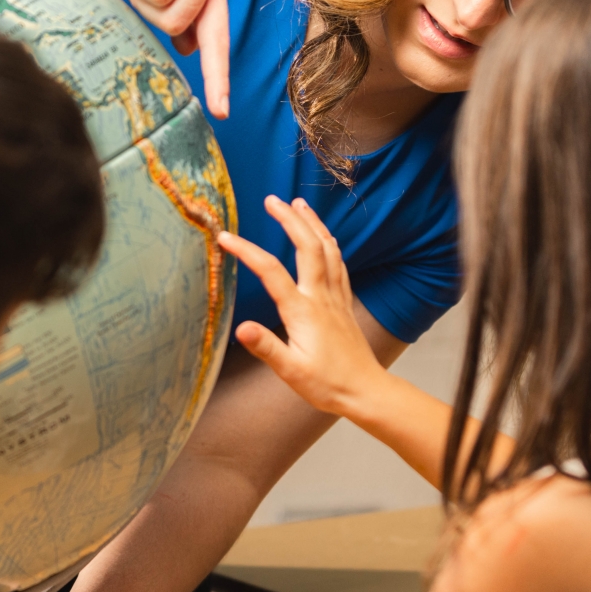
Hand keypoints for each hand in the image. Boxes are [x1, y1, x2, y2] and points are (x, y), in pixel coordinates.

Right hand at [219, 197, 388, 416]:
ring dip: (312, 224)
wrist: (366, 391)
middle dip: (289, 220)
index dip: (246, 251)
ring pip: (327, 249)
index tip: (224, 236)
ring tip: (299, 204)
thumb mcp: (291, 371)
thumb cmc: (327, 385)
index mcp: (303, 311)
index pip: (270, 272)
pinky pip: (339, 263)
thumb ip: (266, 347)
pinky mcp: (345, 303)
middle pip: (307, 247)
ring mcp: (336, 297)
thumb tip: (241, 329)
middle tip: (272, 200)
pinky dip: (329, 243)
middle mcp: (321, 297)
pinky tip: (325, 237)